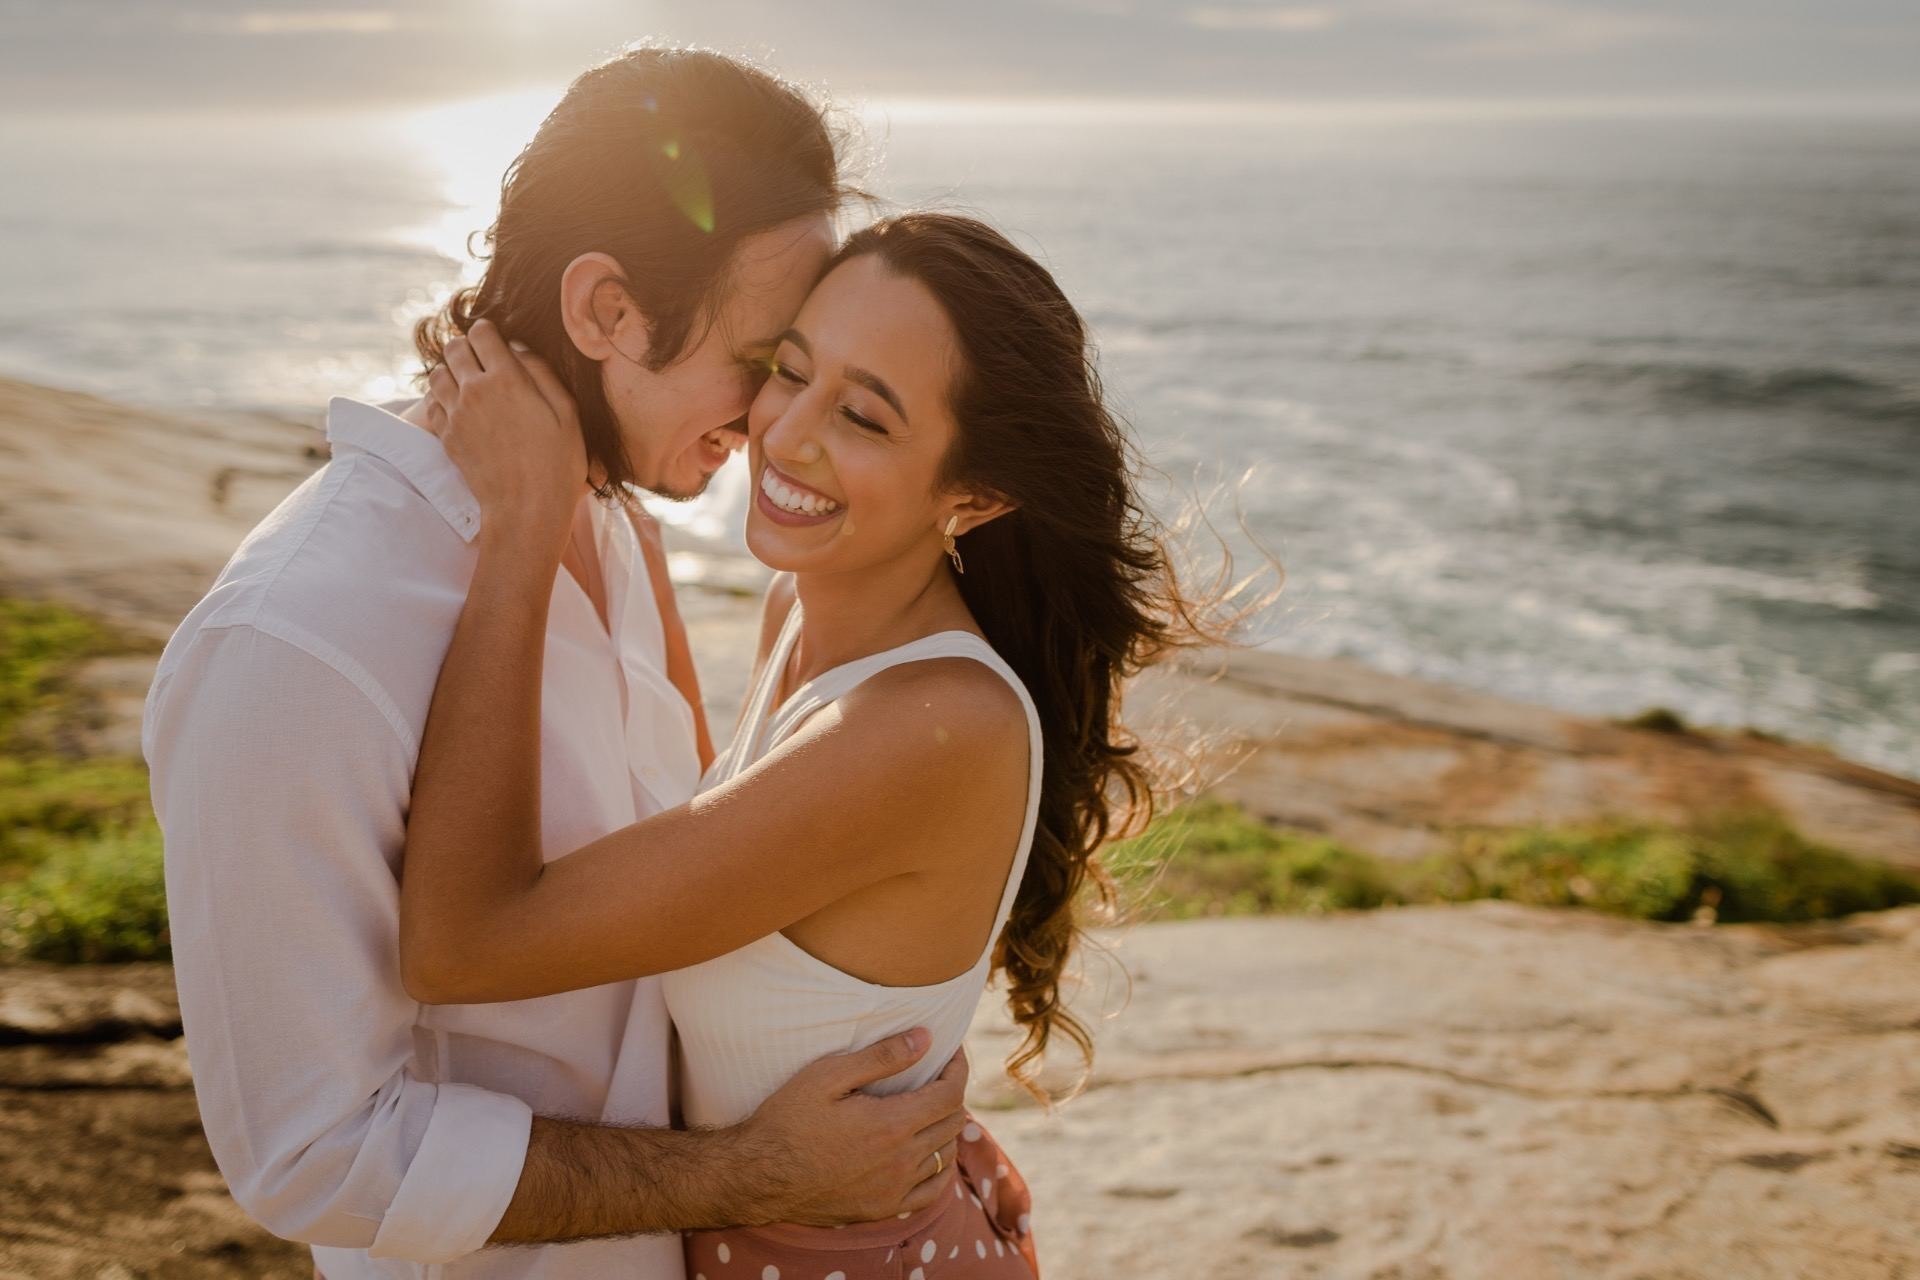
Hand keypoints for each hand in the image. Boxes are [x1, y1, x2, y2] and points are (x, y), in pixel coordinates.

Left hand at [424, 318, 586, 554]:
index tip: (497, 342)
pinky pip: (431, 403)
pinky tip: (459, 407)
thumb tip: (518, 348)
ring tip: (468, 382)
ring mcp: (456, 414)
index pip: (481, 332)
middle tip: (481, 360)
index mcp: (508, 378)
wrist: (527, 508)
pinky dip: (441, 398)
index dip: (489, 332)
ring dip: (451, 371)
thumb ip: (542, 372)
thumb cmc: (558, 462)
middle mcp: (476, 390)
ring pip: (436, 373)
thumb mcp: (567, 412)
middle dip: (466, 347)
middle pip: (453, 347)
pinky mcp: (446, 436)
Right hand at [730, 1030, 969, 1227]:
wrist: (758, 1175)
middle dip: (952, 1091)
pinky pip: (932, 1191)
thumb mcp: (829, 1075)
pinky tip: (930, 1151)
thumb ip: (882, 1057)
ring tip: (931, 1104)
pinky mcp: (883, 1209)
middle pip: (952, 1122)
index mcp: (893, 1125)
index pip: (950, 1093)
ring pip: (945, 1154)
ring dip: (946, 1126)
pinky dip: (941, 1167)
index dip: (958, 1067)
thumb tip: (926, 1037)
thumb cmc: (788, 1118)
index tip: (951, 1050)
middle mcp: (902, 1161)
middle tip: (938, 1071)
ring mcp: (894, 1190)